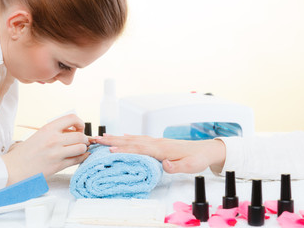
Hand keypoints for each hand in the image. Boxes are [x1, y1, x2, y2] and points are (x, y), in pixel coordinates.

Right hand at [2, 114, 89, 184]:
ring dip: (83, 148)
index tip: (79, 128)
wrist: (13, 169)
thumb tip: (74, 131)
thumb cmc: (25, 152)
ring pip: (81, 148)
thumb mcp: (40, 135)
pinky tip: (81, 156)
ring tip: (79, 149)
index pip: (72, 118)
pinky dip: (82, 157)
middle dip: (84, 138)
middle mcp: (54, 139)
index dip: (80, 122)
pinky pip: (77, 159)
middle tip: (81, 141)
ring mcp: (57, 153)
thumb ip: (56, 131)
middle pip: (80, 135)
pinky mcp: (58, 166)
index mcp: (48, 128)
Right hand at [94, 135, 225, 173]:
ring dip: (118, 138)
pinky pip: (139, 138)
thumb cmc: (197, 158)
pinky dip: (129, 137)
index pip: (139, 149)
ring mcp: (156, 141)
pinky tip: (123, 136)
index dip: (124, 149)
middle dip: (113, 140)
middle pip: (131, 141)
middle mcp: (156, 143)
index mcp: (162, 149)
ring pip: (133, 138)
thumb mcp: (190, 166)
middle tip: (98, 139)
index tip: (110, 150)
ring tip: (104, 137)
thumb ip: (177, 166)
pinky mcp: (158, 142)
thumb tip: (165, 165)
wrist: (205, 150)